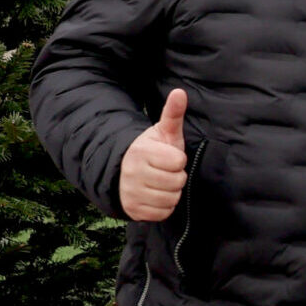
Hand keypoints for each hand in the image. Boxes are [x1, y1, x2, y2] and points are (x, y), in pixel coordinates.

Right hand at [119, 89, 190, 220]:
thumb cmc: (152, 151)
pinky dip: (164, 207)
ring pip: (170, 199)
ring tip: (161, 183)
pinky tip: (156, 195)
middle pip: (177, 181)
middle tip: (165, 171)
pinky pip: (162, 213)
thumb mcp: (163, 132)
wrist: (125, 171)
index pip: (178, 162)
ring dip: (171, 192)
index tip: (167, 157)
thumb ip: (173, 113)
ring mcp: (131, 192)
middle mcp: (133, 173)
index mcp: (141, 151)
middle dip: (176, 177)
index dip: (177, 160)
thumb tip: (180, 92)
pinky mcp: (132, 210)